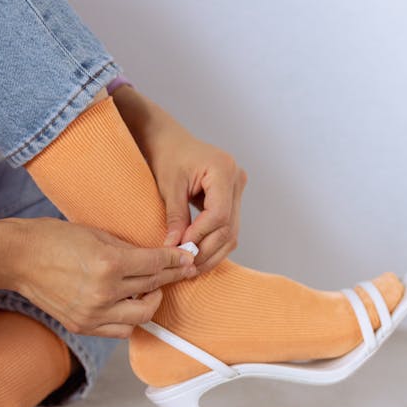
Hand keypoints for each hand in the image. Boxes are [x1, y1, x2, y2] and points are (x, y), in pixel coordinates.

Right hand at [0, 217, 196, 337]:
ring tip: (150, 289)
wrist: (19, 258)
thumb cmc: (54, 238)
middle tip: (179, 270)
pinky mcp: (82, 325)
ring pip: (141, 316)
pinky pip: (119, 329)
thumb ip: (128, 248)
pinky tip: (129, 302)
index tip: (188, 257)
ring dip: (150, 302)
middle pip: (153, 289)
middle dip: (170, 278)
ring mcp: (93, 313)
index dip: (176, 259)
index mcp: (109, 264)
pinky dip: (129, 318)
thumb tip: (156, 255)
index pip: (156, 264)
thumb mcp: (98, 233)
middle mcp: (104, 292)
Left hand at [112, 88, 247, 272]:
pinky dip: (213, 243)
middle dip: (206, 249)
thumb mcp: (169, 186)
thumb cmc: (167, 156)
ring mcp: (238, 189)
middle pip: (229, 227)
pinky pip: (228, 227)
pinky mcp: (233, 198)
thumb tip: (174, 248)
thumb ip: (175, 217)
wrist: (170, 141)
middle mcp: (237, 179)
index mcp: (223, 170)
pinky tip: (197, 253)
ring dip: (212, 252)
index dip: (200, 235)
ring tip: (191, 266)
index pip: (218, 214)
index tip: (180, 248)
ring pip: (232, 232)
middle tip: (185, 265)